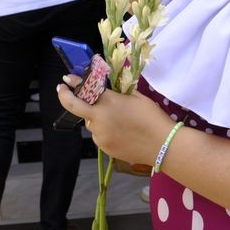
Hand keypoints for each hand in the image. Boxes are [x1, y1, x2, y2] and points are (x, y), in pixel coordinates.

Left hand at [55, 66, 171, 164]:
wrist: (163, 145)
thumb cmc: (153, 118)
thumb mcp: (137, 97)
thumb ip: (118, 93)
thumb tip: (108, 89)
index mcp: (108, 102)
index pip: (82, 91)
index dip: (71, 85)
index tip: (65, 81)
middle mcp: (99, 119)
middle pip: (77, 109)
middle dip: (70, 99)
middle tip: (67, 92)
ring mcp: (100, 136)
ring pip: (91, 123)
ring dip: (96, 118)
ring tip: (115, 119)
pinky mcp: (104, 148)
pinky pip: (99, 135)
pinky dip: (104, 131)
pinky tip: (120, 131)